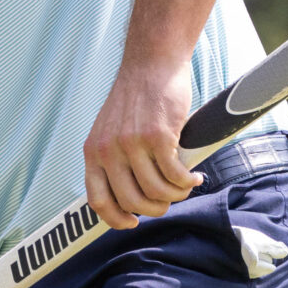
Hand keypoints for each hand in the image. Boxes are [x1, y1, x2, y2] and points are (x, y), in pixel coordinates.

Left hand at [83, 59, 202, 229]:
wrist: (151, 64)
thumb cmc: (136, 100)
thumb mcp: (110, 131)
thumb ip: (114, 161)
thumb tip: (130, 198)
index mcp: (93, 152)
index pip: (97, 200)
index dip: (116, 219)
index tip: (132, 223)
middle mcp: (109, 151)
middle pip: (133, 201)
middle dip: (156, 208)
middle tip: (170, 199)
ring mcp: (133, 144)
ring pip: (157, 191)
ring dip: (176, 194)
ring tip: (185, 185)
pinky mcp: (158, 136)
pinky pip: (175, 175)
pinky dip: (188, 181)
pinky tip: (194, 175)